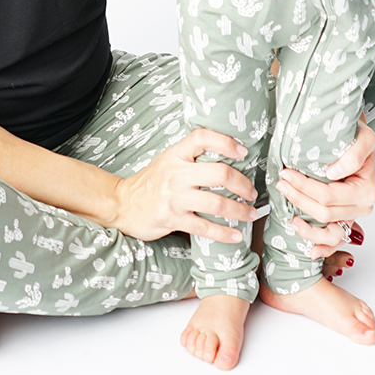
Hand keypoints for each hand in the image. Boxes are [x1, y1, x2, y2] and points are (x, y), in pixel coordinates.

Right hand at [112, 128, 259, 243]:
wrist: (123, 203)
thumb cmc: (150, 181)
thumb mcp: (168, 160)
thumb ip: (191, 157)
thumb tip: (227, 157)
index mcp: (176, 154)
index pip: (202, 137)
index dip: (226, 142)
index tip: (243, 152)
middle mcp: (176, 173)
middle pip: (219, 173)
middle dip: (243, 184)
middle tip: (252, 192)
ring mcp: (174, 198)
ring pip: (217, 204)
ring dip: (240, 211)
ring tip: (251, 214)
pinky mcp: (173, 219)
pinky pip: (205, 228)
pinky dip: (224, 234)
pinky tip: (236, 236)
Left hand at [275, 117, 374, 244]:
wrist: (355, 138)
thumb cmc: (356, 136)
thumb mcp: (364, 136)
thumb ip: (354, 154)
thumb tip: (334, 173)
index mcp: (366, 190)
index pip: (328, 195)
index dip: (304, 187)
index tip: (286, 173)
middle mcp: (362, 207)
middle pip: (324, 213)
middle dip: (298, 199)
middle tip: (280, 183)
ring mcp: (353, 216)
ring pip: (330, 233)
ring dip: (308, 229)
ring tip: (290, 218)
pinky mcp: (345, 220)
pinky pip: (335, 241)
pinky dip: (323, 248)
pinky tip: (309, 250)